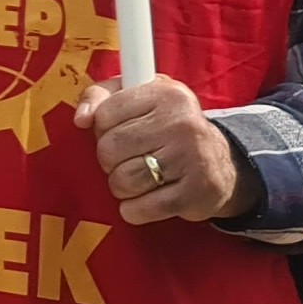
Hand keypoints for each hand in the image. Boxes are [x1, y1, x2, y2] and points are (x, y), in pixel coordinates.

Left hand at [72, 75, 257, 225]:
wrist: (221, 164)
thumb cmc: (166, 127)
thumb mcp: (138, 98)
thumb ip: (100, 98)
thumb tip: (81, 119)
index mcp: (166, 93)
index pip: (104, 114)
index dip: (103, 129)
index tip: (119, 133)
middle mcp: (182, 123)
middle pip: (109, 149)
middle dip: (109, 160)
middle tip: (128, 160)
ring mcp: (192, 159)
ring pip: (122, 180)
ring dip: (121, 186)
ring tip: (138, 179)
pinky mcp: (195, 194)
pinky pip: (141, 208)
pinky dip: (133, 210)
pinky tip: (144, 201)